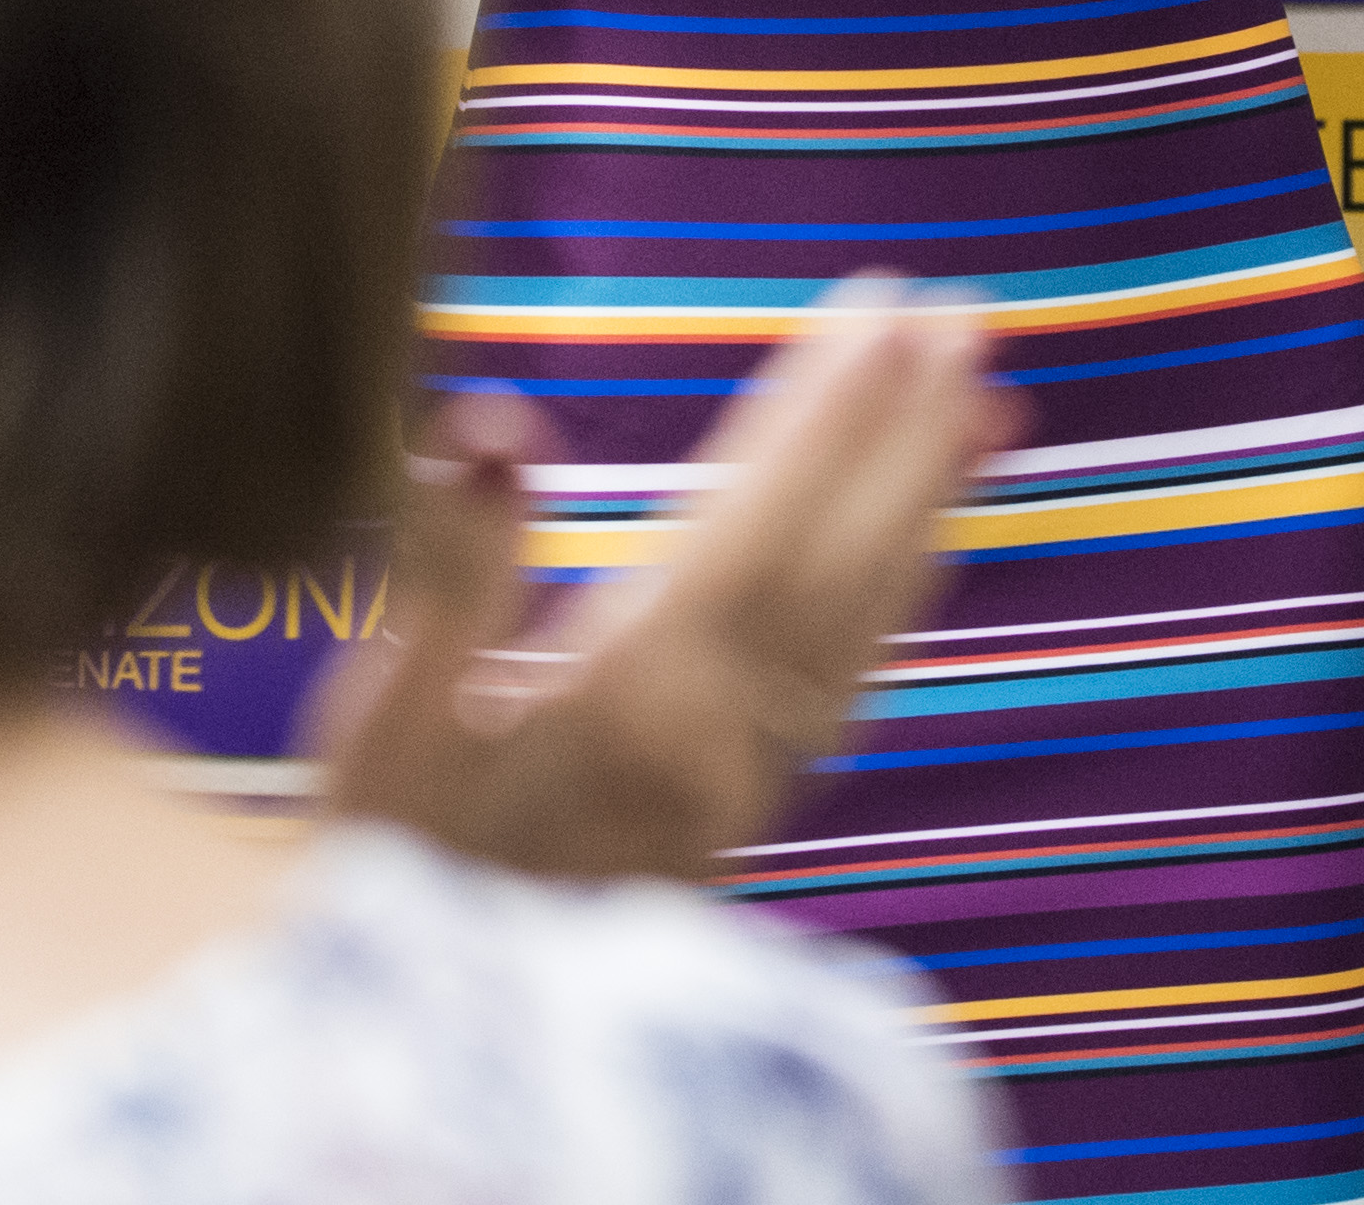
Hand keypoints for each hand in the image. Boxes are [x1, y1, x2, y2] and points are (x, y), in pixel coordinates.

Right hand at [311, 277, 1006, 885]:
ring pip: (862, 623)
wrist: (420, 1054)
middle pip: (838, 560)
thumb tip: (496, 431)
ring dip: (924, 505)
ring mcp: (741, 784)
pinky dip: (897, 601)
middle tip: (969, 318)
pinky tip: (925, 549)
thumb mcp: (376, 724)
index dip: (821, 412)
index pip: (754, 522)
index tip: (881, 309)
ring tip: (987, 407)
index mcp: (627, 697)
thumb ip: (448, 573)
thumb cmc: (379, 872)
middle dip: (904, 432)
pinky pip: (848, 684)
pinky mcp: (742, 819)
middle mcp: (714, 738)